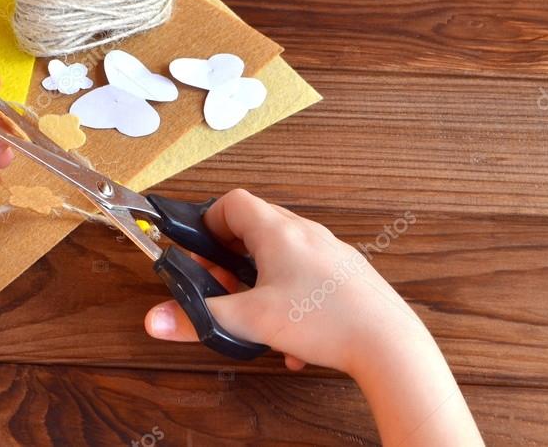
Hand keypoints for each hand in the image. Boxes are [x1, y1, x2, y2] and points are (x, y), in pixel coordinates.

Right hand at [143, 189, 429, 375]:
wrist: (389, 345)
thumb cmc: (326, 322)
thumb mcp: (250, 321)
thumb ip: (200, 318)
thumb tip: (157, 319)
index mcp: (278, 231)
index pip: (233, 202)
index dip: (209, 222)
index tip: (200, 251)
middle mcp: (306, 233)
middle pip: (256, 227)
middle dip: (231, 257)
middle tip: (222, 286)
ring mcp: (330, 253)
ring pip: (282, 254)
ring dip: (260, 278)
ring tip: (255, 312)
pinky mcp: (348, 276)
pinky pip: (307, 276)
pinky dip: (290, 297)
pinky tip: (291, 338)